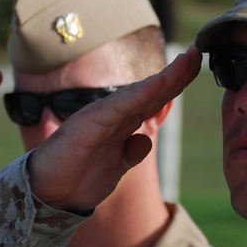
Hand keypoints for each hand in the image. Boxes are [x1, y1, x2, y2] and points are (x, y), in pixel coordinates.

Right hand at [28, 47, 201, 211]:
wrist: (49, 194)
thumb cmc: (78, 178)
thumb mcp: (116, 167)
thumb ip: (130, 153)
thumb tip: (145, 140)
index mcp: (122, 123)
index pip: (154, 98)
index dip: (176, 82)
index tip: (196, 65)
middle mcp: (114, 114)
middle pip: (152, 89)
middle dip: (177, 72)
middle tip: (197, 53)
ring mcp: (102, 116)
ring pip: (140, 92)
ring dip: (166, 77)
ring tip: (187, 60)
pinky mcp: (89, 124)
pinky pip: (118, 107)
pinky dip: (139, 95)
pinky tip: (158, 84)